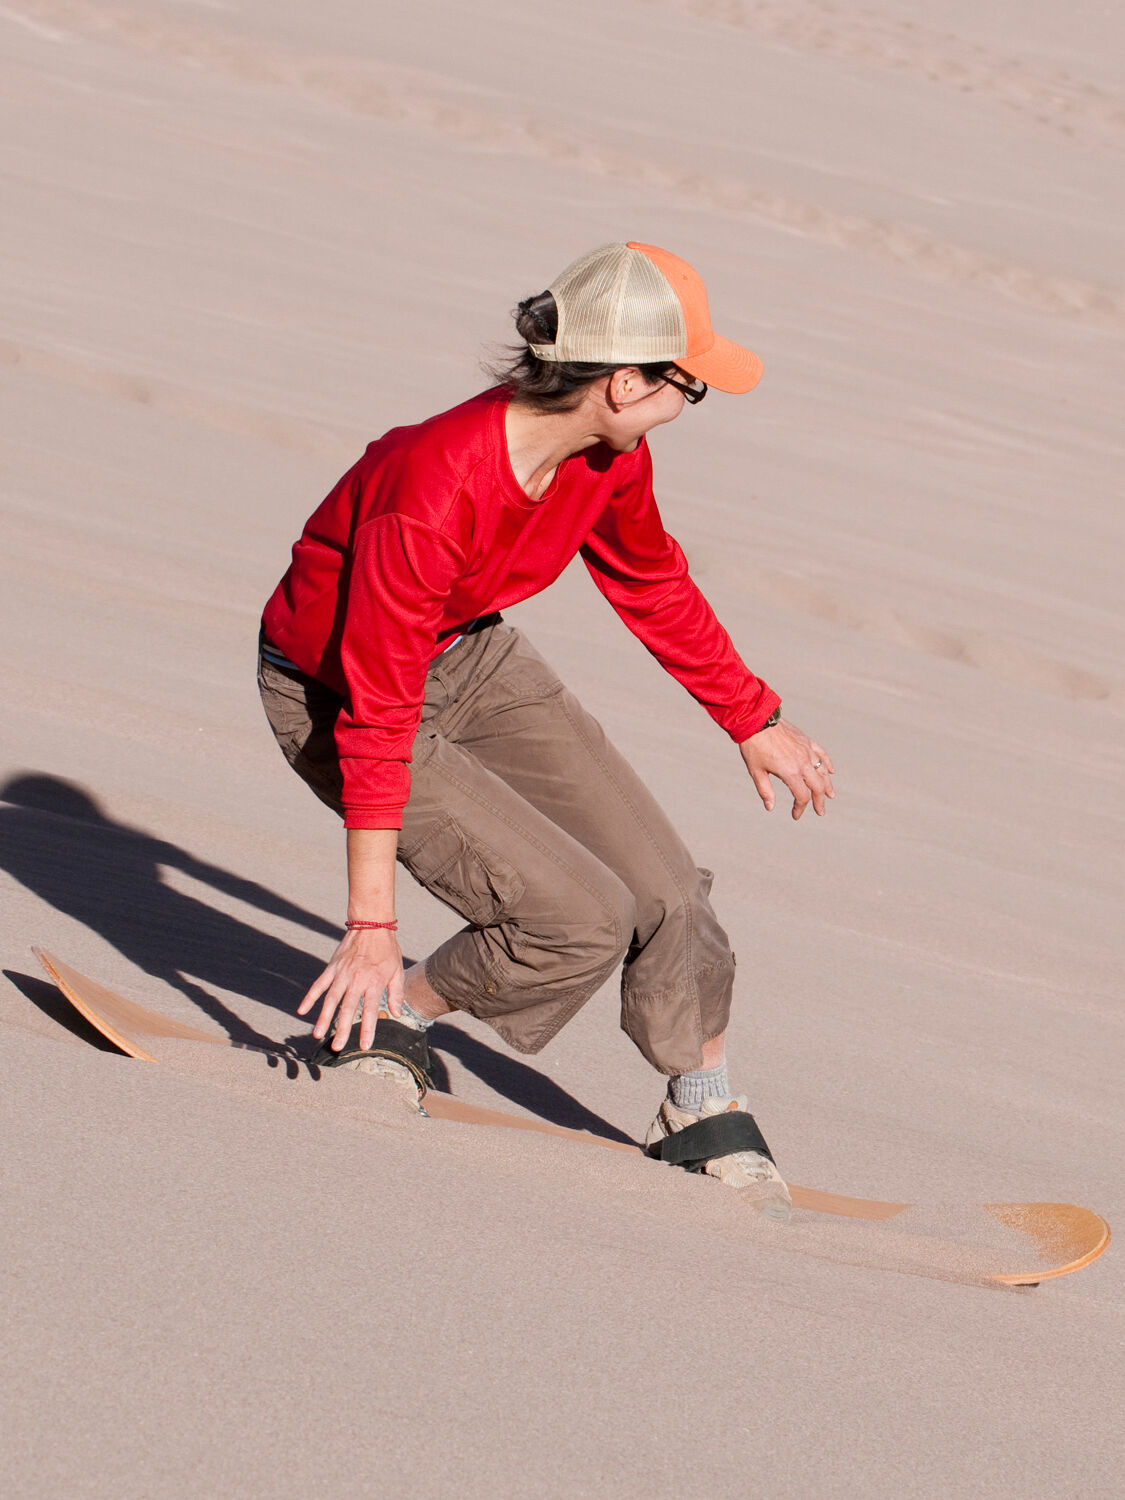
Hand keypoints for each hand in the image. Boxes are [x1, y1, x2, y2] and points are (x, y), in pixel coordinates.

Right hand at [297, 926, 404, 1051]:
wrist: (371, 924)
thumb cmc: (387, 949)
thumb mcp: (397, 971)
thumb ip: (397, 993)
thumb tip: (397, 1014)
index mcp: (374, 983)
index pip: (370, 1011)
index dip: (367, 1029)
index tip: (364, 1045)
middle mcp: (356, 980)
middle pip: (347, 1009)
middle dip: (342, 1029)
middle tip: (337, 1047)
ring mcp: (342, 974)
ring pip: (331, 1000)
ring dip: (323, 1018)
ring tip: (318, 1034)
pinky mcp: (332, 967)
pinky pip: (318, 984)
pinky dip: (310, 997)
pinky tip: (302, 1010)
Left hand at [740, 718, 835, 819]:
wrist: (757, 720)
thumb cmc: (754, 746)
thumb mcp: (756, 771)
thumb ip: (765, 791)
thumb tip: (770, 808)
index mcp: (790, 772)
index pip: (802, 796)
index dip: (800, 808)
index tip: (795, 815)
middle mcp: (802, 762)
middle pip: (817, 787)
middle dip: (819, 801)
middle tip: (820, 811)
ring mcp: (806, 750)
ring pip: (823, 771)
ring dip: (827, 785)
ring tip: (830, 795)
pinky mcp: (806, 741)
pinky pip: (821, 754)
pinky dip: (827, 764)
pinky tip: (831, 771)